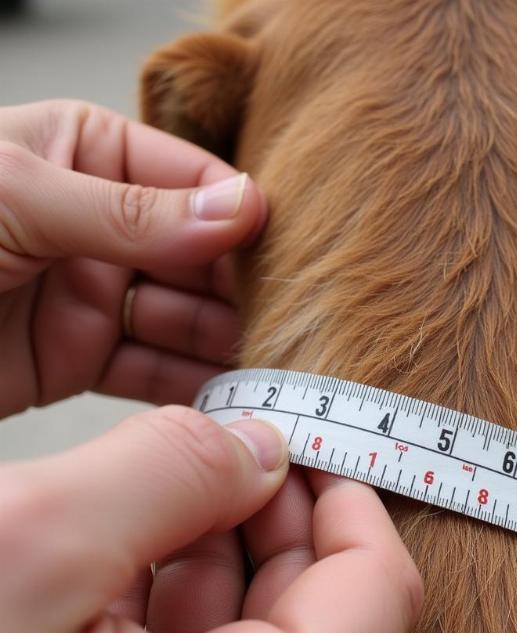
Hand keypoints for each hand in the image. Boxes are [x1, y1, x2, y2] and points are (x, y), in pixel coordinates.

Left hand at [0, 100, 266, 418]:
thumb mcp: (16, 195)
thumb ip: (131, 210)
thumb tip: (237, 209)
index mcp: (85, 155)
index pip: (190, 183)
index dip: (239, 217)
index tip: (285, 250)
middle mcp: (99, 226)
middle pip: (198, 259)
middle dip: (244, 291)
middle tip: (293, 321)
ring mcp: (91, 295)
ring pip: (183, 320)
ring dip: (228, 344)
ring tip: (274, 366)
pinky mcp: (76, 359)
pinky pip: (151, 371)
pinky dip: (190, 388)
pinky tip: (228, 397)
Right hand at [0, 408, 422, 632]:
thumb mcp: (32, 544)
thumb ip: (173, 470)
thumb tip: (259, 448)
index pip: (378, 598)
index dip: (355, 501)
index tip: (316, 438)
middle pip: (324, 610)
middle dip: (286, 510)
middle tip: (245, 437)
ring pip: (261, 625)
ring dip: (234, 538)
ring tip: (191, 472)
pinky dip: (186, 579)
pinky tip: (146, 532)